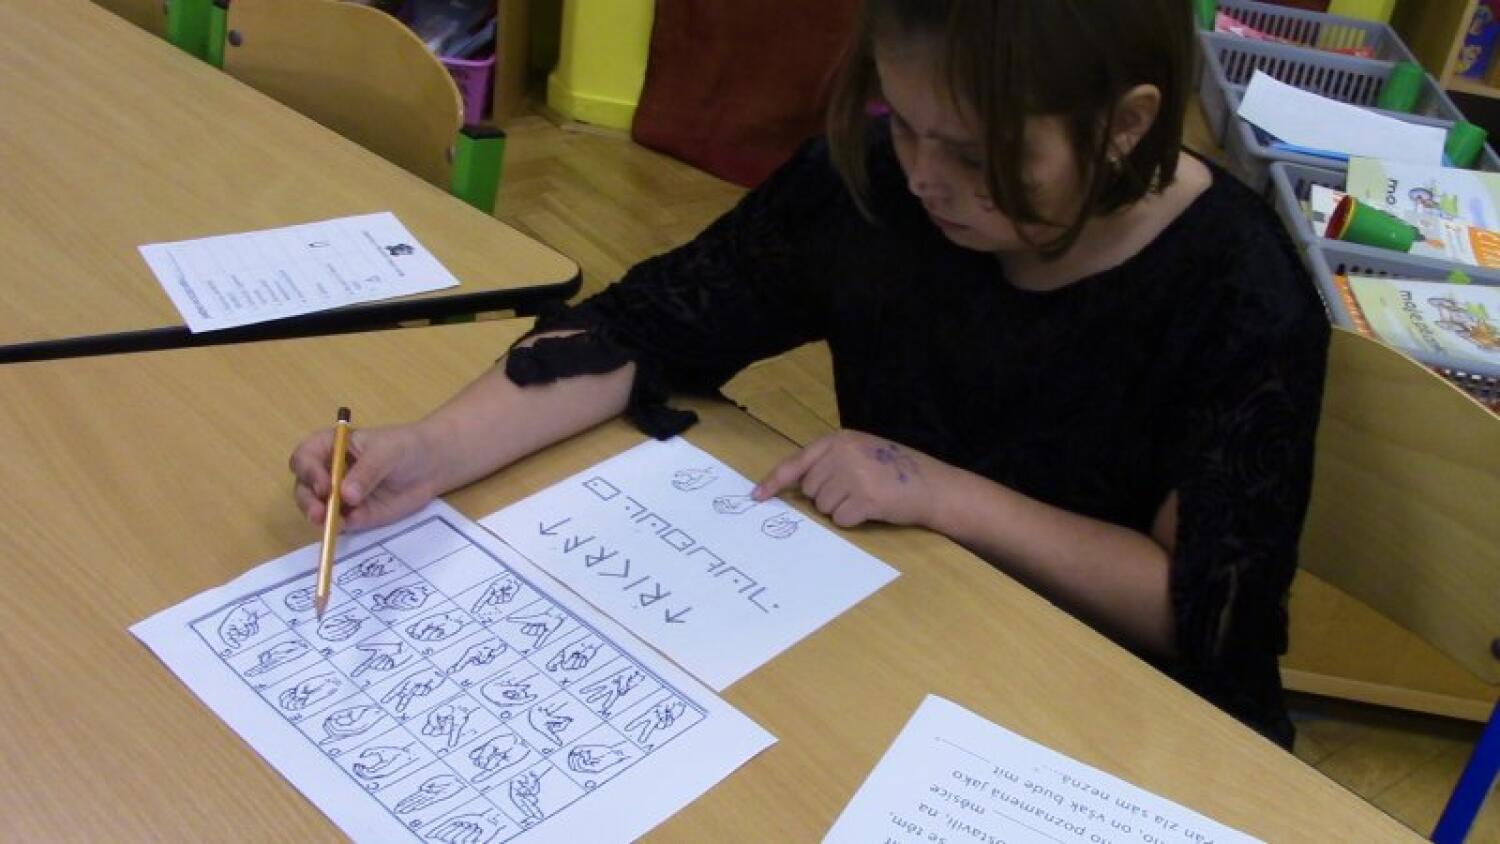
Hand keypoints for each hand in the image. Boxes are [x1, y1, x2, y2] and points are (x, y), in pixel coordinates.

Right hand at [289, 422, 441, 530]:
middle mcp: (327, 472)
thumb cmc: (405, 447)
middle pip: (304, 488)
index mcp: (329, 447)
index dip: (308, 471)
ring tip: (332, 522)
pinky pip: (340, 524)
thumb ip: (367, 472)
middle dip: (308, 501)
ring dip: (320, 517)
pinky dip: (339, 527)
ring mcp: (338, 496)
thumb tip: (346, 495)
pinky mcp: (353, 515)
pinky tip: (350, 525)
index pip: (304, 458)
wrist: (431, 465)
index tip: (324, 485)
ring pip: (317, 509)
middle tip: (320, 513)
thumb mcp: (387, 452)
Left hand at [753, 430, 945, 527]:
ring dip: (841, 509)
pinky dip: (853, 521)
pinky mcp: (864, 498)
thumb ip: (829, 462)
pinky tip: (872, 509)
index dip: (774, 482)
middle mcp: (843, 453)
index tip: (757, 496)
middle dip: (826, 496)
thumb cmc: (895, 471)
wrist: (932, 485)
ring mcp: (853, 475)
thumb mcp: (860, 452)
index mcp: (839, 440)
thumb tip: (794, 487)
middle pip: (809, 490)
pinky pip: (840, 520)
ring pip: (823, 507)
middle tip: (855, 490)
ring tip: (866, 497)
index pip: (797, 462)